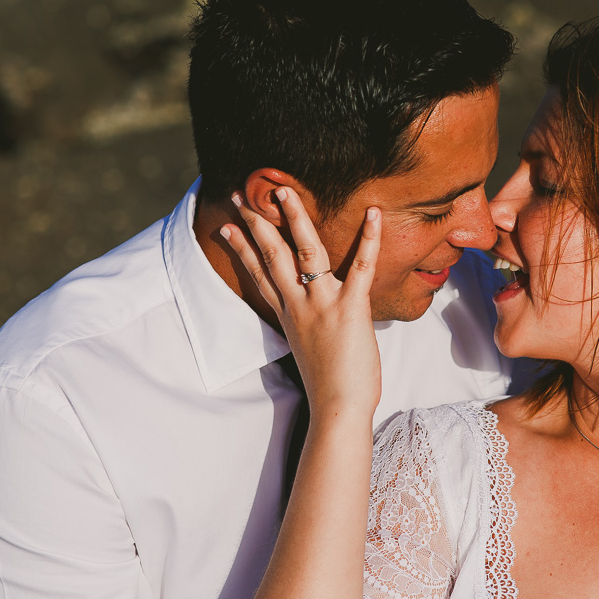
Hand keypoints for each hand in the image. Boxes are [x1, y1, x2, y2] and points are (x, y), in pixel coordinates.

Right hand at [221, 187, 381, 421]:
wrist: (338, 406)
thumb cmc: (329, 384)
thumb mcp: (308, 347)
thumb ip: (307, 323)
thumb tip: (310, 315)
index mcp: (289, 314)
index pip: (259, 273)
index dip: (241, 247)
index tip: (225, 226)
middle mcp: (300, 304)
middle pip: (272, 255)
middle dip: (255, 222)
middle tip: (240, 195)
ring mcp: (323, 303)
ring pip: (305, 251)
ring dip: (294, 218)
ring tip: (284, 191)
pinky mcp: (351, 307)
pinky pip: (360, 266)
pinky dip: (369, 238)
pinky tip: (372, 214)